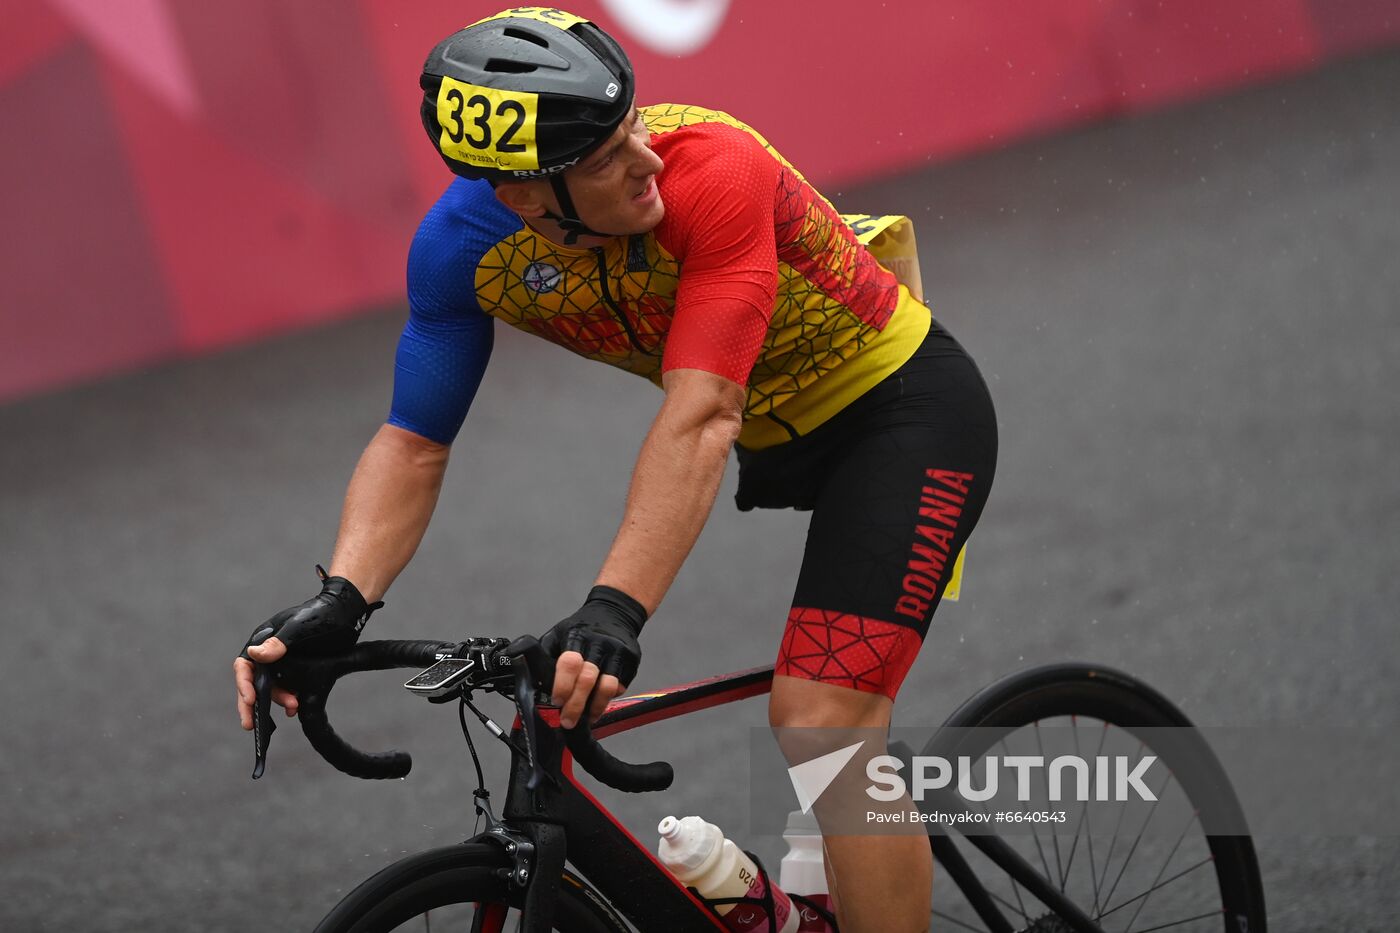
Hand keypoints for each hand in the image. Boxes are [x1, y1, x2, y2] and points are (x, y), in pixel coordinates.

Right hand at [235, 571, 379, 730]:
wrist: (347, 613)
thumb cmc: (322, 615)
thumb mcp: (300, 629)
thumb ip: (278, 643)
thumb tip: (253, 654)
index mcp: (263, 640)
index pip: (244, 666)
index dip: (244, 684)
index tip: (250, 699)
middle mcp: (269, 653)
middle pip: (254, 682)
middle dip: (253, 703)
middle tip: (250, 725)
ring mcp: (284, 662)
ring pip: (273, 687)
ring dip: (279, 699)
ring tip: (293, 707)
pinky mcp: (298, 669)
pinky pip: (288, 687)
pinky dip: (290, 698)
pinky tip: (296, 707)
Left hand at [541, 585, 646, 728]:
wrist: (616, 611)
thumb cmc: (582, 628)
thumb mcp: (558, 633)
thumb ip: (545, 655)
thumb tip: (527, 679)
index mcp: (577, 636)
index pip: (570, 662)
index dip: (563, 685)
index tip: (557, 701)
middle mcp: (599, 644)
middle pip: (588, 679)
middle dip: (576, 705)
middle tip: (567, 721)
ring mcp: (617, 652)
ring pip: (608, 687)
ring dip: (596, 707)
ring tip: (586, 719)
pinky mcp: (631, 661)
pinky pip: (620, 686)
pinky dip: (608, 699)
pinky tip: (599, 703)